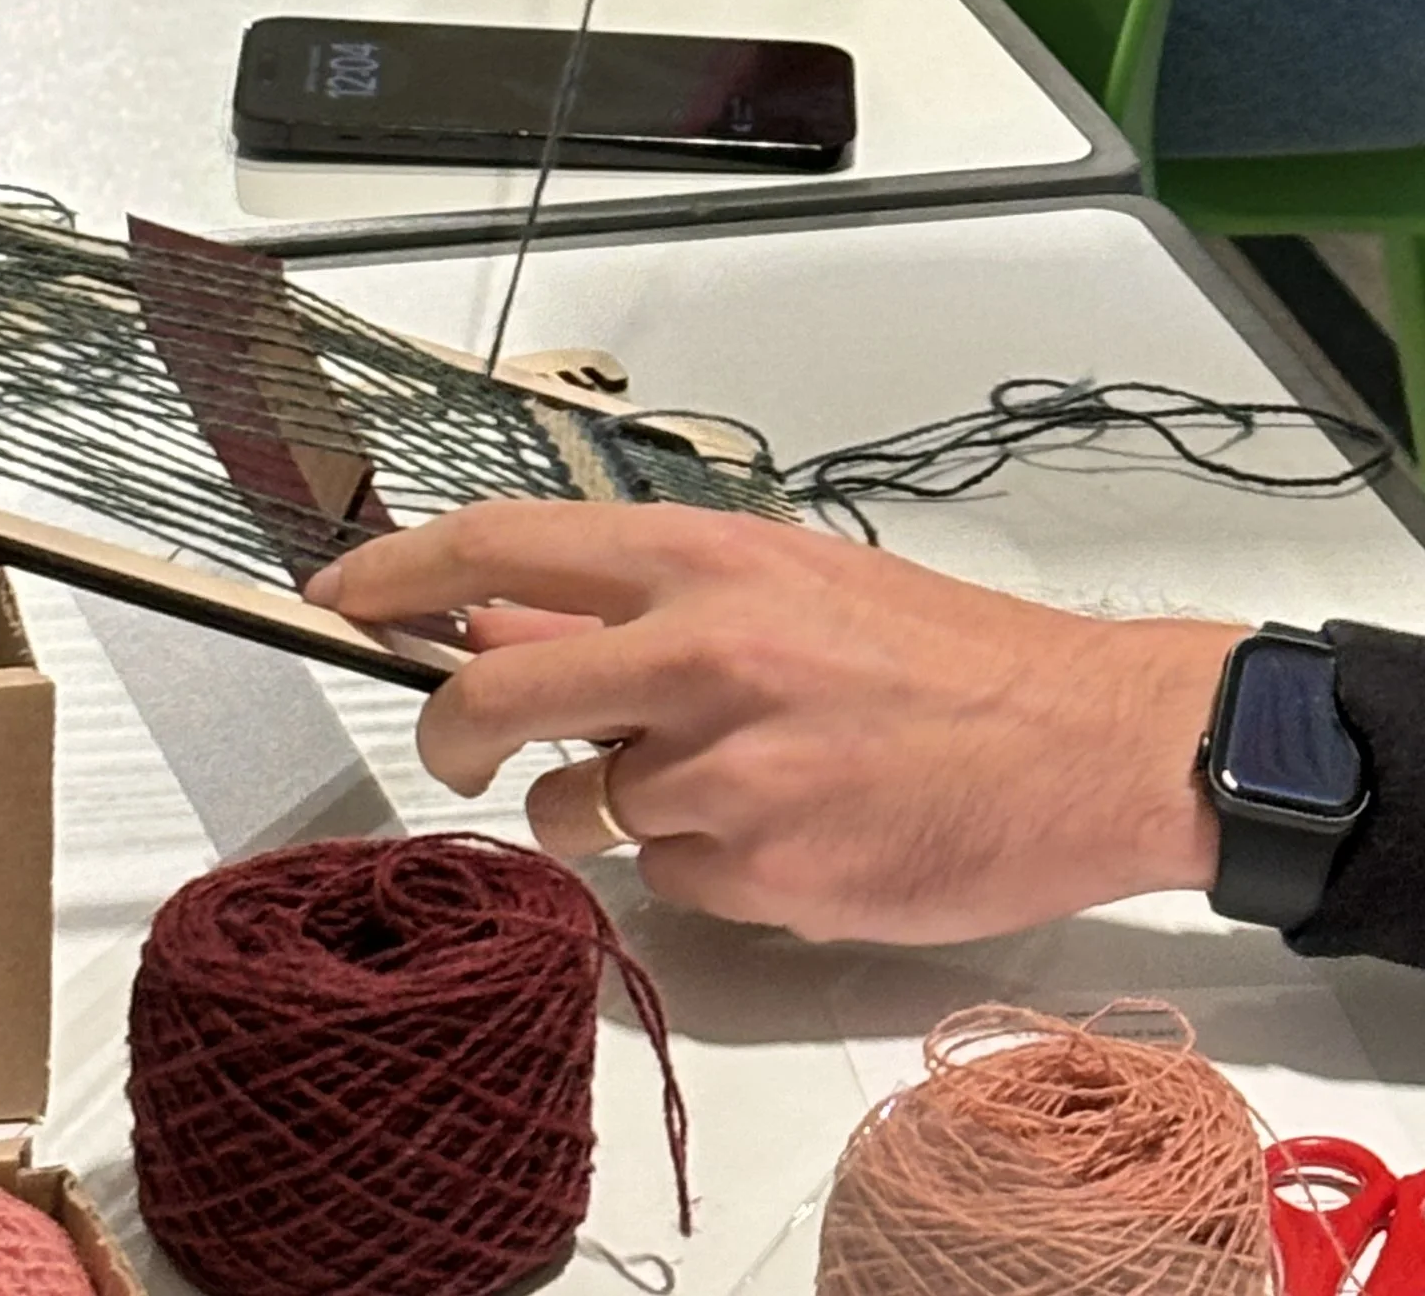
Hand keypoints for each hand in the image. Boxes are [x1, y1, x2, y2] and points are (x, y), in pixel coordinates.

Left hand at [307, 502, 1238, 939]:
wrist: (1082, 739)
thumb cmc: (953, 656)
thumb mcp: (793, 583)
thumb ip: (651, 603)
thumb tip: (513, 618)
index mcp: (710, 559)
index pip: (505, 545)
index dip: (401, 572)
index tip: (343, 592)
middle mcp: (699, 652)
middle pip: (491, 694)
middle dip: (446, 731)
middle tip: (453, 744)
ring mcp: (722, 770)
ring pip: (579, 809)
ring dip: (611, 810)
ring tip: (720, 781)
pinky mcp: (753, 868)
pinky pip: (666, 879)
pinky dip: (698, 865)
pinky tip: (784, 828)